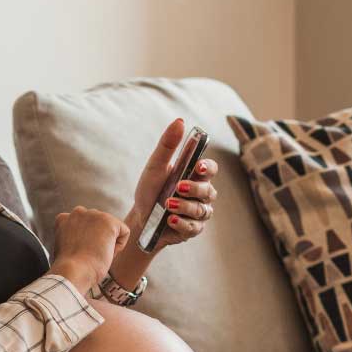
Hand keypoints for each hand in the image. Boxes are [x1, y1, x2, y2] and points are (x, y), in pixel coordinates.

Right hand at [47, 206, 129, 291]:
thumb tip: (86, 241)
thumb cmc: (69, 269)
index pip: (85, 228)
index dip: (85, 245)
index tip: (78, 255)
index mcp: (64, 219)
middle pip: (100, 228)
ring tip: (94, 256)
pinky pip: (124, 232)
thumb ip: (73, 238)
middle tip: (87, 256)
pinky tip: (105, 253)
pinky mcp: (108, 221)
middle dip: (97, 242)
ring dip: (107, 245)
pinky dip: (119, 247)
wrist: (73, 272)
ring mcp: (93, 215)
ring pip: (111, 231)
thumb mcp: (65, 248)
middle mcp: (78, 212)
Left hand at [126, 117, 218, 250]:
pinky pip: (194, 227)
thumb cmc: (150, 189)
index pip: (211, 169)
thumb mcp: (155, 166)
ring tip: (168, 204)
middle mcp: (201, 194)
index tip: (199, 167)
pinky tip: (170, 220)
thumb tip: (180, 121)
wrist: (139, 217)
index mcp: (194, 175)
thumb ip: (167, 145)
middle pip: (209, 191)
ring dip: (185, 207)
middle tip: (178, 187)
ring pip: (202, 210)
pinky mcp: (192, 229)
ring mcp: (198, 213)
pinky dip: (182, 223)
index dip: (209, 168)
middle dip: (195, 189)